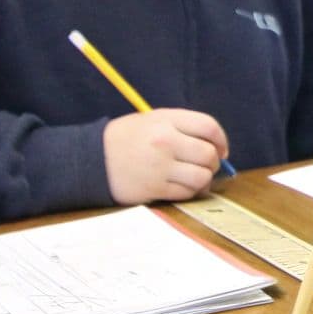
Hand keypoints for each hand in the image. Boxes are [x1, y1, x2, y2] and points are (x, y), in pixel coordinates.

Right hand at [103, 109, 229, 203]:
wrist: (91, 159)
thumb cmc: (126, 138)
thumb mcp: (152, 121)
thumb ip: (183, 128)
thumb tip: (217, 148)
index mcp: (166, 120)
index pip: (209, 126)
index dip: (221, 140)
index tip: (221, 149)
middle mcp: (165, 142)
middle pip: (209, 154)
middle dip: (214, 162)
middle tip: (205, 165)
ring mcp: (160, 167)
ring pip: (202, 177)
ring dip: (203, 179)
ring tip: (193, 177)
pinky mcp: (154, 188)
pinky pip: (186, 193)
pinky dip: (189, 191)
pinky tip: (180, 186)